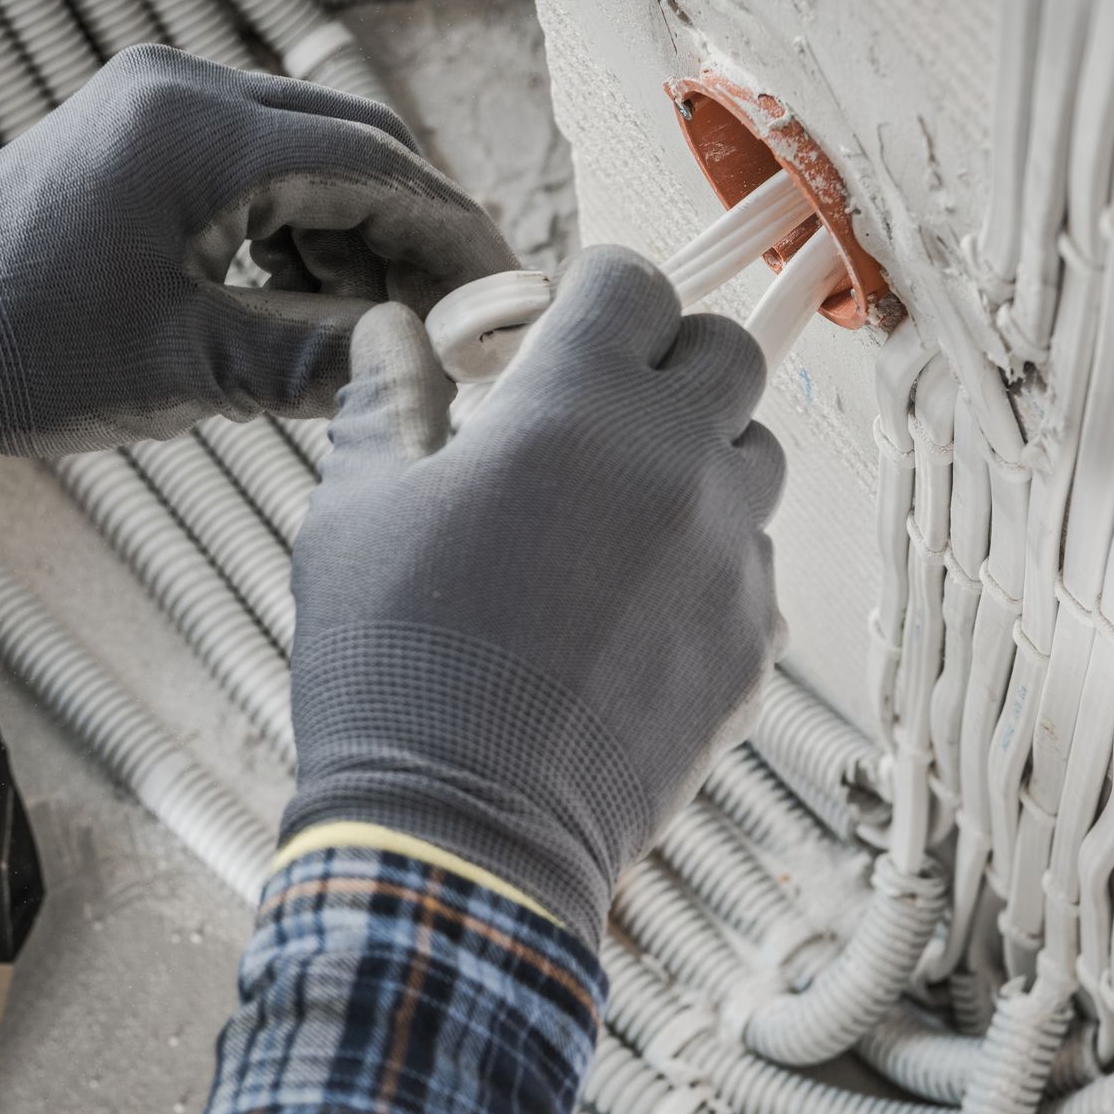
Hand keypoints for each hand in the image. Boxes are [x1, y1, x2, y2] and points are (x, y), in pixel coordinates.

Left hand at [0, 45, 516, 455]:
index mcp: (201, 138)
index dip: (452, 235)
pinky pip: (262, 166)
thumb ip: (322, 360)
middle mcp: (187, 93)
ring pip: (314, 156)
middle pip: (356, 148)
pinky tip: (311, 301)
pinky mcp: (147, 131)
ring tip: (379, 328)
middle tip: (456, 317)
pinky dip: (303, 230)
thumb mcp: (193, 371)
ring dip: (359, 237)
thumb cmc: (22, 350)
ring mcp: (163, 104)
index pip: (376, 168)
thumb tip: (427, 361)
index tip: (502, 294)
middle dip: (415, 234)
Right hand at [281, 246, 786, 939]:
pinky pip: (758, 564)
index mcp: (575, 404)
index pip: (633, 279)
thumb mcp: (356, 511)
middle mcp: (677, 463)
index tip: (560, 332)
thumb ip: (388, 398)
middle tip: (600, 412)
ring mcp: (731, 554)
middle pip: (727, 351)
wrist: (461, 833)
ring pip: (758, 456)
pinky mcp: (755, 640)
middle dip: (668, 362)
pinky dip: (712, 565)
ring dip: (702, 459)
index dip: (594, 295)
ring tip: (622, 515)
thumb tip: (392, 333)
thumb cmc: (396, 668)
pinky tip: (637, 613)